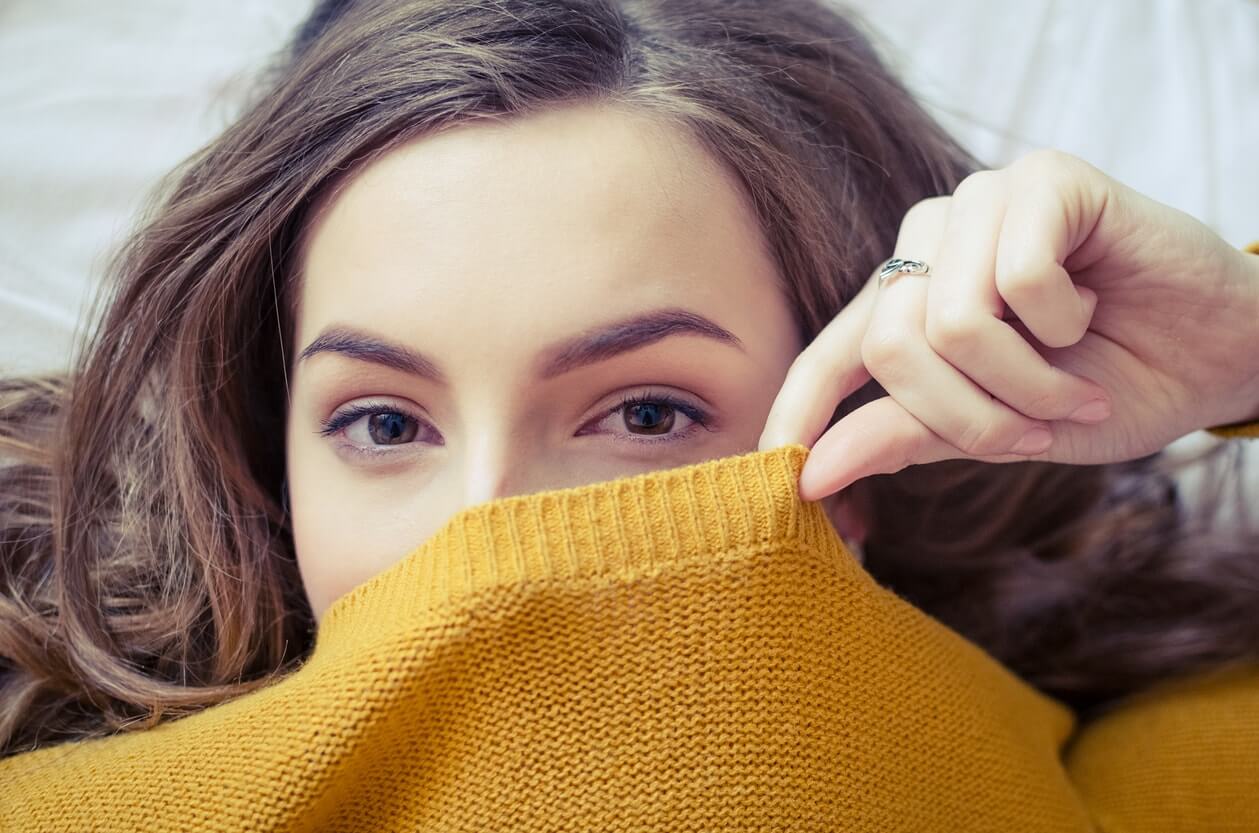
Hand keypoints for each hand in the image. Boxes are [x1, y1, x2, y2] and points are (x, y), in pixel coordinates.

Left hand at [759, 149, 1258, 500]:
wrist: (1220, 354)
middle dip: (973, 417)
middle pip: (893, 349)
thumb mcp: (998, 428)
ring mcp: (978, 203)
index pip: (830, 354)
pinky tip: (1095, 304)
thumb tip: (807, 472)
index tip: (783, 479)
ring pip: (951, 322)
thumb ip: (905, 434)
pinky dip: (1065, 320)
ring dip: (1027, 381)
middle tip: (1038, 429)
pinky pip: (1017, 279)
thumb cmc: (1107, 384)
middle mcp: (928, 243)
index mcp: (906, 301)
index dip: (800, 412)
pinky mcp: (1039, 179)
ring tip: (1075, 381)